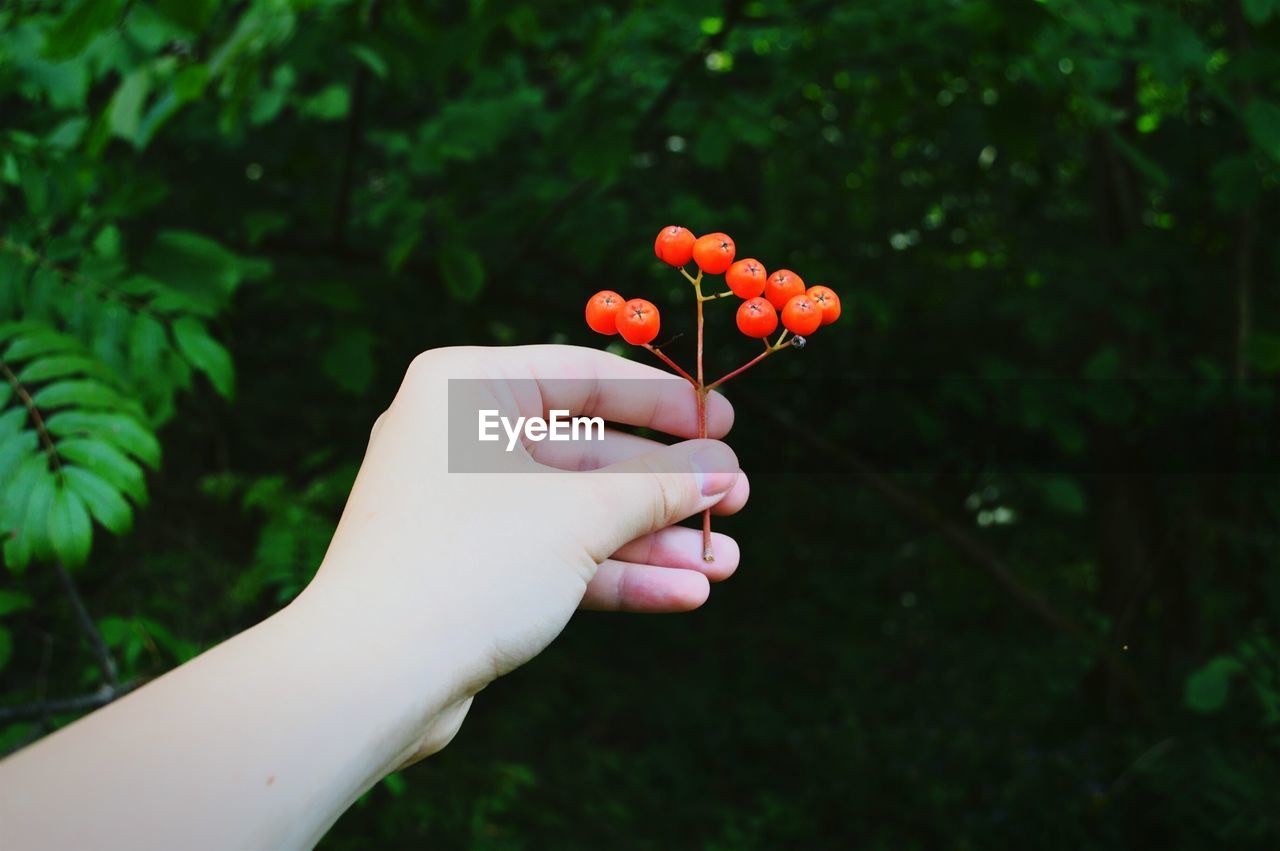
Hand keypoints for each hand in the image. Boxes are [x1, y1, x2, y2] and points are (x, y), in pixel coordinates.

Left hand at [298, 344, 748, 761]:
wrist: (373, 678)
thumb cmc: (469, 564)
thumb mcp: (580, 514)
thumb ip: (658, 486)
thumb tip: (722, 470)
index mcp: (466, 388)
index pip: (584, 376)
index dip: (664, 401)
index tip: (725, 421)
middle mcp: (458, 438)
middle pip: (588, 450)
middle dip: (668, 486)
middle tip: (738, 499)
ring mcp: (464, 508)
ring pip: (578, 512)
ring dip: (654, 539)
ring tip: (726, 562)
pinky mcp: (470, 568)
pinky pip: (556, 556)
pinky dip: (616, 573)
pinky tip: (685, 593)